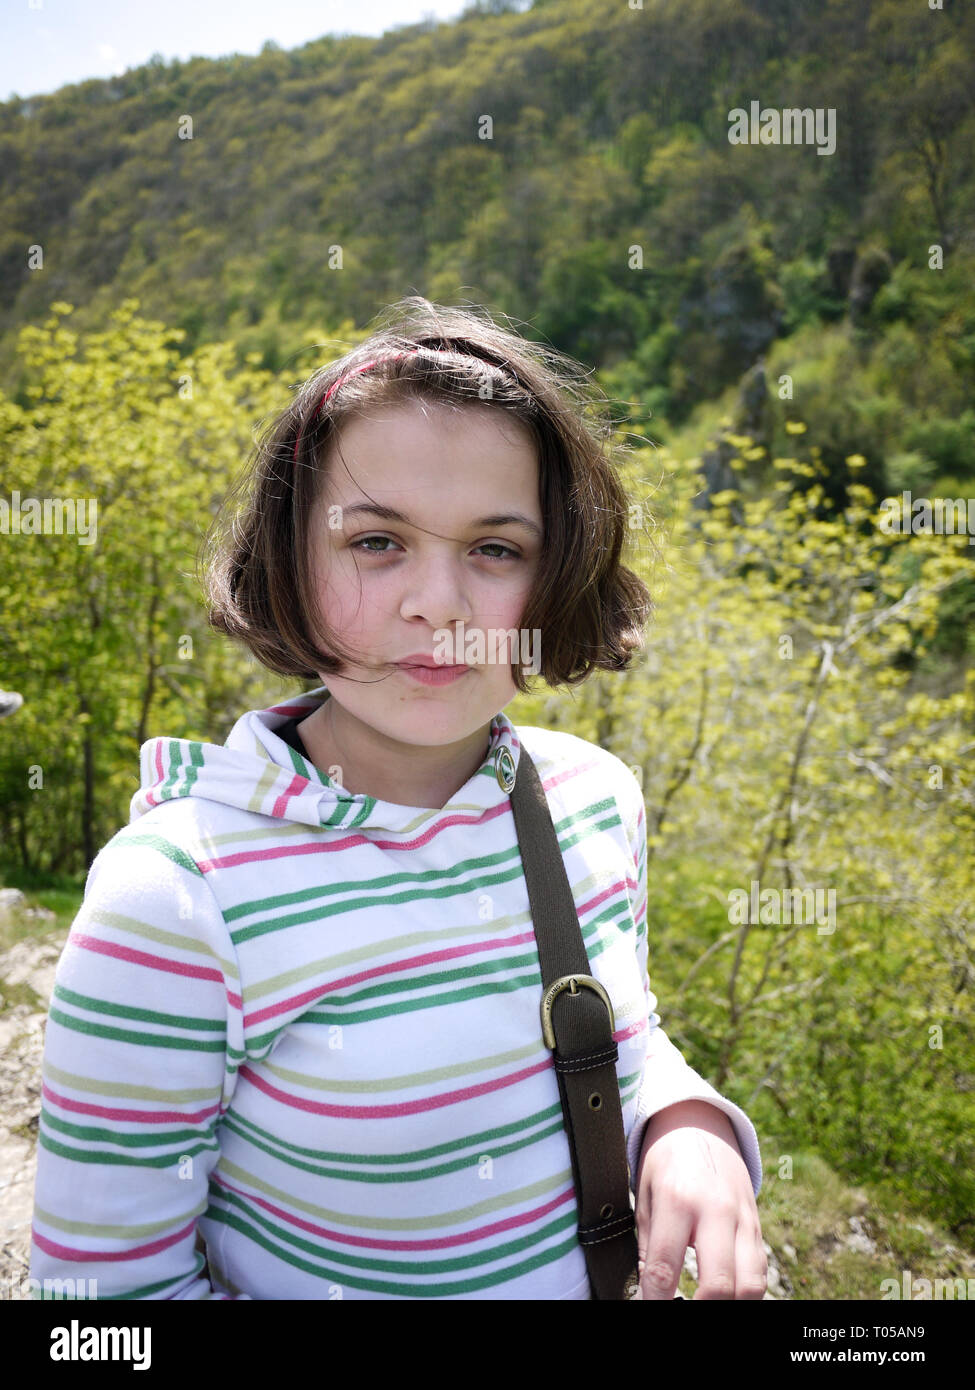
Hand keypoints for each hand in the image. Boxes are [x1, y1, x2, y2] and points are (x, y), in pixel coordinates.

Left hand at [631, 1098, 766, 1299]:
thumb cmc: (664, 1162)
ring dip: (729, 1305)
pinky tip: (726, 1294)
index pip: (665, 1268)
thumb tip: (648, 1293)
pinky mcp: (757, 1224)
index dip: (655, 1302)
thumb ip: (648, 1247)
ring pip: (750, 1286)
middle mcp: (715, 1210)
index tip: (648, 1308)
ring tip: (705, 1303)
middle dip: (701, 1310)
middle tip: (681, 1309)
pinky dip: (746, 1292)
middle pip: (719, 1285)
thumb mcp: (645, 1196)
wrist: (698, 1123)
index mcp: (677, 1200)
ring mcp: (742, 1218)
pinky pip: (761, 1271)